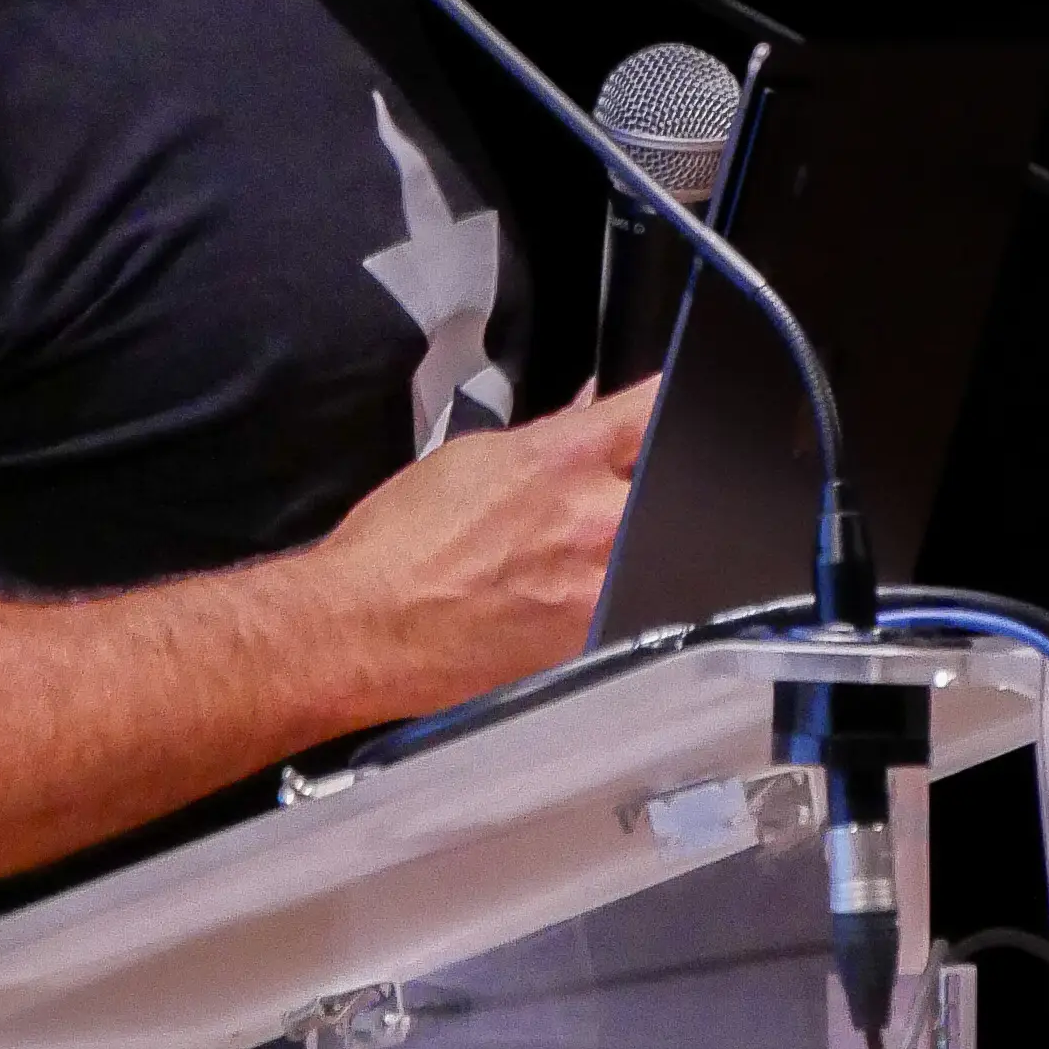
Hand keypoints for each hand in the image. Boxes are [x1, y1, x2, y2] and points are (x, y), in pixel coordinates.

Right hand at [311, 381, 657, 716]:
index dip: (674, 402)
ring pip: (663, 551)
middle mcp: (597, 524)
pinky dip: (618, 597)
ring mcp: (604, 592)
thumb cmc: (399, 546)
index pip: (656, 411)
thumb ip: (553, 436)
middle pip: (678, 484)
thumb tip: (591, 413)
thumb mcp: (472, 458)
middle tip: (614, 494)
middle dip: (657, 482)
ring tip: (575, 553)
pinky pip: (636, 609)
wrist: (365, 628)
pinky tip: (568, 597)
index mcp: (563, 461)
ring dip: (630, 543)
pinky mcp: (597, 646)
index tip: (684, 402)